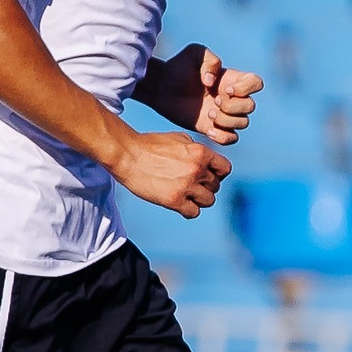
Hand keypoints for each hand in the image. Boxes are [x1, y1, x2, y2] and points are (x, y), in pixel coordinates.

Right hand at [114, 130, 229, 216]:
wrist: (126, 154)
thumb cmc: (150, 145)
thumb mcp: (178, 138)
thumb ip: (197, 149)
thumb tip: (209, 160)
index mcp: (201, 153)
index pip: (225, 169)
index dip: (218, 173)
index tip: (207, 175)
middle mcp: (197, 170)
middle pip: (216, 186)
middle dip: (205, 186)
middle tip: (190, 185)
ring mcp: (186, 186)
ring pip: (209, 201)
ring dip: (199, 199)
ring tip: (186, 195)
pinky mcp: (174, 200)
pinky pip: (193, 212)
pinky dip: (188, 210)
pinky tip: (179, 204)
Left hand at [138, 45, 259, 144]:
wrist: (160, 87)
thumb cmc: (177, 67)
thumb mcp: (194, 53)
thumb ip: (209, 60)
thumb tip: (212, 82)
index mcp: (233, 79)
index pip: (256, 83)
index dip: (247, 88)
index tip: (227, 88)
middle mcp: (232, 98)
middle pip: (250, 106)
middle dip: (234, 106)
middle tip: (214, 101)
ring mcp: (224, 114)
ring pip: (242, 123)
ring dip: (227, 120)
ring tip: (209, 114)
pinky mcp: (213, 129)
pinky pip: (231, 138)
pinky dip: (224, 137)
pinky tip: (209, 130)